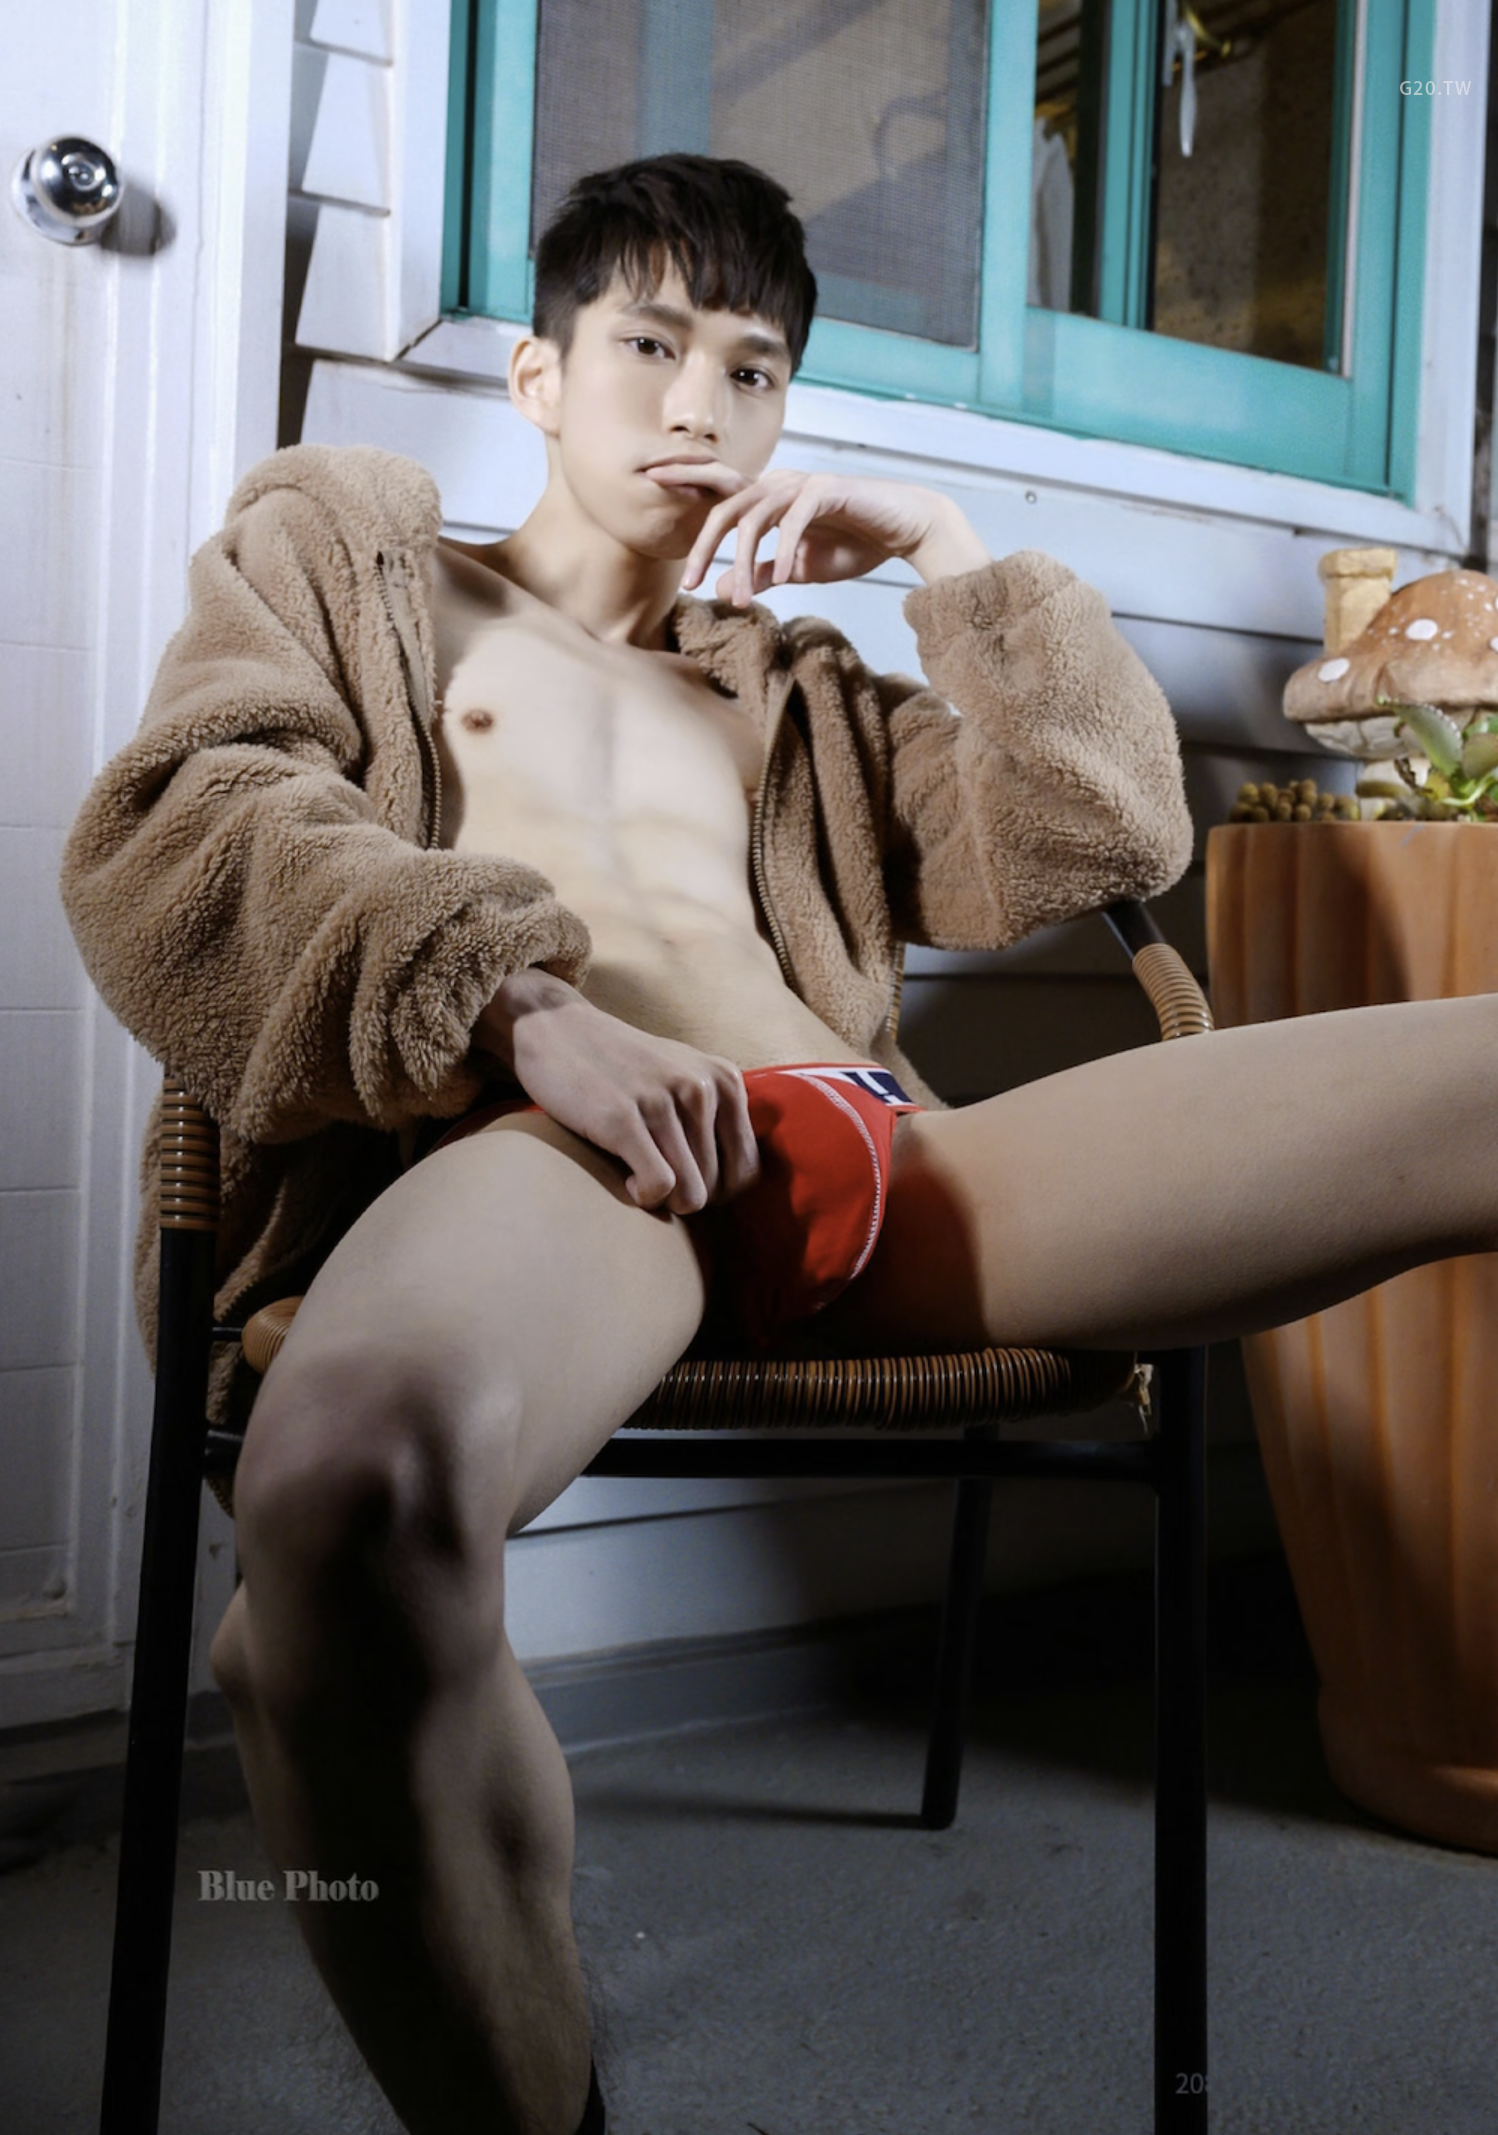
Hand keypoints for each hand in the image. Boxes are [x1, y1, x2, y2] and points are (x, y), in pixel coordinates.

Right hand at [473, 969, 758, 1214]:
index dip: (717, 1191)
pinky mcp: (621, 1118)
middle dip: (685, 1194)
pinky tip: (627, 1178)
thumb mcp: (684, 1076)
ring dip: (662, 1198)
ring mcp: (661, 1102)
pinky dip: (644, 1197)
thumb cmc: (621, 1066)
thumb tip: (735, 1188)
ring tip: (637, 1170)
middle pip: (716, 1189)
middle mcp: (701, 1088)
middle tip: (654, 1171)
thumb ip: (716, 1117)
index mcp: (724, 1080)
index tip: (685, 1179)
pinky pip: (659, 1186)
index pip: (745, 1171)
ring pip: (691, 1194)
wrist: (555, 1027)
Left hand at [675, 468, 989, 605]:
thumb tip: (723, 587)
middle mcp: (779, 485)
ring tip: (743, 601)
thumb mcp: (798, 567)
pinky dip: (784, 549)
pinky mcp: (826, 491)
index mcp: (769, 499)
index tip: (649, 483)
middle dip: (703, 543)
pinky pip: (794, 520)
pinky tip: (782, 575)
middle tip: (688, 580)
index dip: (685, 482)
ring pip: (755, 518)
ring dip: (746, 562)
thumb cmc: (854, 542)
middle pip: (726, 508)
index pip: (719, 492)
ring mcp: (801, 485)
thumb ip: (762, 573)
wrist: (903, 529)